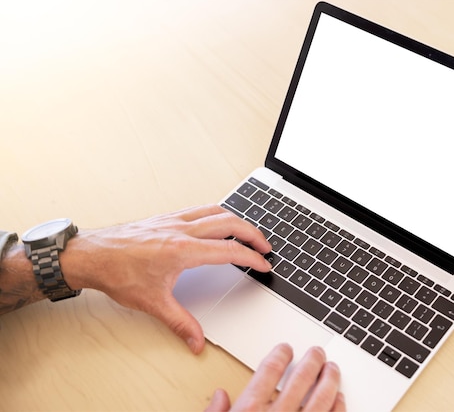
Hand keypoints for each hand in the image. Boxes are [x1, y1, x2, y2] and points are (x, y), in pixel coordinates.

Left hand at [60, 205, 271, 353]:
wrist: (92, 255)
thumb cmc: (117, 272)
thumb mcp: (152, 302)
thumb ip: (180, 322)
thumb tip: (196, 340)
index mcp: (183, 249)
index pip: (229, 250)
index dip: (252, 258)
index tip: (263, 264)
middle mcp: (182, 230)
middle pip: (229, 223)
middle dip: (253, 234)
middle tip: (265, 246)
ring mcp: (174, 220)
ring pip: (216, 210)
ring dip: (237, 220)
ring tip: (247, 232)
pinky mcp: (166, 218)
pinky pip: (200, 209)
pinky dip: (217, 214)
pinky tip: (216, 222)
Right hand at [206, 344, 345, 411]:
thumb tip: (219, 397)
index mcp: (250, 411)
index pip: (269, 372)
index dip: (279, 355)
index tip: (286, 348)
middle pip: (300, 380)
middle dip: (311, 361)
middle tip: (317, 352)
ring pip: (321, 398)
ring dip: (329, 380)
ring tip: (332, 369)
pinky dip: (338, 407)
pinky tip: (340, 398)